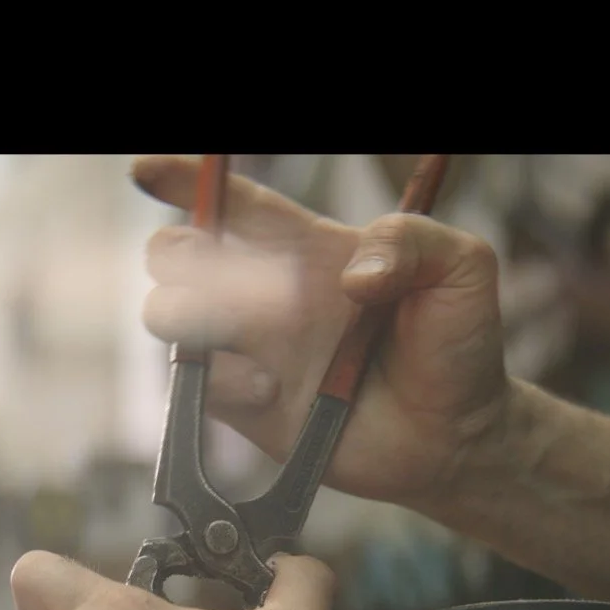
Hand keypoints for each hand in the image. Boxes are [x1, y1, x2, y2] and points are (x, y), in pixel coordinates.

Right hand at [132, 154, 514, 509]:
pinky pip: (195, 386)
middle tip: (248, 283)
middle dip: (184, 255)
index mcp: (307, 249)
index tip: (147, 173)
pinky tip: (273, 391)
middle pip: (177, 253)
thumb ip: (413, 241)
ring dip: (196, 317)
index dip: (186, 182)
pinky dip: (224, 381)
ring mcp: (250, 350)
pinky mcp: (245, 407)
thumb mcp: (461, 269)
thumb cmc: (459, 345)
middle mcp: (266, 295)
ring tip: (263, 336)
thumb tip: (351, 275)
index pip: (234, 203)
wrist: (457, 436)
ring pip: (168, 314)